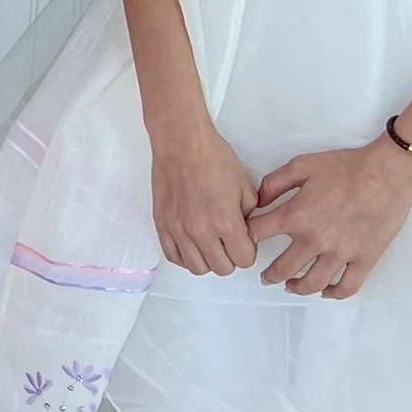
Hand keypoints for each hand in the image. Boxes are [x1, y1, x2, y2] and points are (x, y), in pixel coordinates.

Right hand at [150, 121, 258, 276]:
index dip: (248, 251)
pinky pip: (174, 257)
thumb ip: (249, 216)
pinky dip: (186, 257)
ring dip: (208, 260)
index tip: (245, 240)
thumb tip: (245, 232)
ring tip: (211, 243)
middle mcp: (200, 231)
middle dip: (231, 257)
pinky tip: (193, 244)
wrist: (182, 143)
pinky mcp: (162, 226)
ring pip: (197, 268)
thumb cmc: (213, 158)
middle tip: (229, 241)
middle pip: (222, 268)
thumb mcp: (245, 186)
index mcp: (225, 221)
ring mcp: (178, 230)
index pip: (243, 260)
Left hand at [248, 136, 411, 299]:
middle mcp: (314, 241)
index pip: (258, 234)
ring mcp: (339, 254)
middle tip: (264, 277)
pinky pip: (347, 287)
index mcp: (296, 216)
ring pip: (312, 283)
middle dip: (268, 275)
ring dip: (296, 288)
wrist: (387, 174)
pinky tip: (326, 291)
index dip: (247, 238)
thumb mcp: (302, 165)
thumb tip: (258, 200)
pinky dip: (334, 293)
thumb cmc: (346, 167)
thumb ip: (275, 182)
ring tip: (290, 286)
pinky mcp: (364, 260)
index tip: (246, 242)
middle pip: (282, 268)